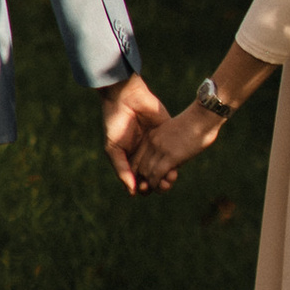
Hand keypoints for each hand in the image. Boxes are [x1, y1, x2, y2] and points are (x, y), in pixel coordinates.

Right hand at [98, 73, 167, 193]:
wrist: (126, 97)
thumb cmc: (115, 122)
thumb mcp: (113, 148)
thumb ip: (122, 169)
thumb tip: (132, 192)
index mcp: (130, 158)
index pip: (139, 180)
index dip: (142, 187)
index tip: (144, 188)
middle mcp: (144, 154)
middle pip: (154, 176)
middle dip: (156, 185)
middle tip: (158, 186)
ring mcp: (157, 145)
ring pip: (165, 167)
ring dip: (167, 176)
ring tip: (168, 179)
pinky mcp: (167, 135)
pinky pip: (174, 152)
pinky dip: (175, 162)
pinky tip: (174, 168)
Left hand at [134, 101, 222, 190]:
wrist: (203, 116)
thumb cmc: (196, 124)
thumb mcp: (176, 134)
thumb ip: (170, 144)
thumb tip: (173, 158)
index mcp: (152, 135)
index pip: (137, 156)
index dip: (140, 169)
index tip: (146, 178)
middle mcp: (152, 142)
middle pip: (139, 166)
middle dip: (143, 179)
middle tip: (151, 187)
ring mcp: (160, 149)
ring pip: (147, 173)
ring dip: (152, 185)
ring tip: (160, 188)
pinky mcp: (170, 156)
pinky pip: (157, 175)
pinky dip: (158, 184)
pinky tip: (164, 185)